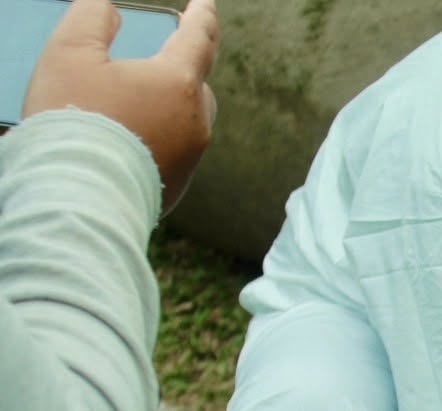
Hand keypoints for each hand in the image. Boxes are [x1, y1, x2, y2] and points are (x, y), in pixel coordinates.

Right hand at [23, 0, 219, 214]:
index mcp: (178, 83)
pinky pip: (173, 154)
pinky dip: (156, 140)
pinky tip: (128, 142)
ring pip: (187, 122)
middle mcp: (195, 122)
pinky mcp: (177, 187)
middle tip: (165, 58)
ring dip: (168, 108)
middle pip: (197, 85)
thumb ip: (92, 19)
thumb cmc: (73, 118)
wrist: (77, 196)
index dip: (201, 16)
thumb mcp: (70, 52)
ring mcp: (190, 159)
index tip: (205, 4)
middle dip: (183, 69)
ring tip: (136, 104)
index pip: (198, 38)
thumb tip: (110, 9)